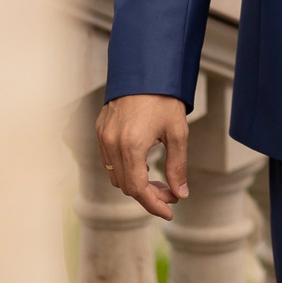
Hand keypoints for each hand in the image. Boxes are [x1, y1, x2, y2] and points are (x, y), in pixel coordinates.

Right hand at [95, 93, 190, 220]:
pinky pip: (109, 161)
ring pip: (115, 176)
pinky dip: (124, 169)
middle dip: (149, 195)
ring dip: (135, 183)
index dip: (154, 205)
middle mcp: (111, 144)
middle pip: (126, 186)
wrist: (145, 69)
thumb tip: (181, 194)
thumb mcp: (178, 132)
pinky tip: (143, 164)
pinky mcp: (100, 130)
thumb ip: (178, 166)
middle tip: (171, 194)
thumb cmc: (164, 99)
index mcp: (131, 145)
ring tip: (158, 180)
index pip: (138, 189)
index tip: (170, 212)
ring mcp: (103, 137)